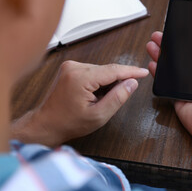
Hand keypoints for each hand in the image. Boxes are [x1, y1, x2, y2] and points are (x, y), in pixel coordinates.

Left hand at [11, 61, 148, 146]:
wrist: (47, 124)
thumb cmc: (69, 122)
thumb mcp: (99, 115)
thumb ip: (118, 97)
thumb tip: (132, 83)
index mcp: (80, 78)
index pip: (113, 70)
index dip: (131, 71)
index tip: (144, 72)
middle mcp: (74, 67)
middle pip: (107, 70)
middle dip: (117, 82)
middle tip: (116, 98)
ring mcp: (70, 66)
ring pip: (101, 71)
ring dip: (107, 83)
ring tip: (99, 100)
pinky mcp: (70, 69)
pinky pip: (93, 72)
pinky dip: (99, 82)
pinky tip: (94, 95)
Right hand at [146, 32, 191, 145]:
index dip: (188, 41)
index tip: (179, 31)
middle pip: (181, 57)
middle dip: (170, 45)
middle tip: (160, 36)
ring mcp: (187, 85)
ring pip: (171, 67)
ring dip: (161, 55)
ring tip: (152, 45)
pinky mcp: (177, 95)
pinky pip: (165, 82)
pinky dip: (158, 72)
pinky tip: (152, 63)